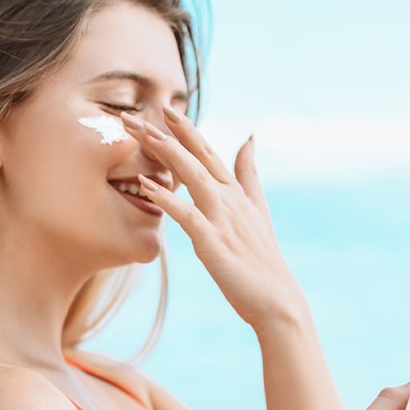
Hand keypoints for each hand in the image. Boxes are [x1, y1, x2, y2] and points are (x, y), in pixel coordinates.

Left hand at [119, 105, 303, 329]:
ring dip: (166, 153)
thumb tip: (249, 137)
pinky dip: (167, 198)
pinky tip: (146, 185)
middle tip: (132, 116)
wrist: (278, 301)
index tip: (164, 108)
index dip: (186, 129)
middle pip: (194, 157)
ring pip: (192, 176)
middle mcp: (229, 199)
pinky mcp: (214, 242)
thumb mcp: (258, 210)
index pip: (207, 152)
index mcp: (235, 192)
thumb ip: (249, 174)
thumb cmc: (263, 260)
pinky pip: (187, 216)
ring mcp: (222, 219)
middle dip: (164, 134)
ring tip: (141, 135)